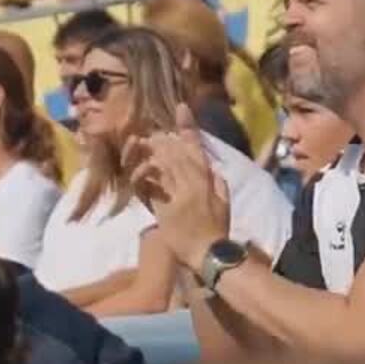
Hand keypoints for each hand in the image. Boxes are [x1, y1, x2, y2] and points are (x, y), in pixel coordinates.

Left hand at [128, 104, 230, 266]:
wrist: (208, 255)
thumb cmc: (218, 231)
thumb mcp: (225, 204)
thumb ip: (218, 184)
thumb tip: (211, 167)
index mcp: (208, 181)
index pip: (197, 148)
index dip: (189, 127)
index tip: (181, 108)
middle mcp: (192, 184)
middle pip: (175, 152)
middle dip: (163, 139)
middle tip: (153, 133)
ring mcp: (176, 195)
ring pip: (162, 164)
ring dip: (151, 152)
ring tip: (143, 144)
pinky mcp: (162, 208)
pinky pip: (150, 186)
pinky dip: (143, 174)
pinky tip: (139, 167)